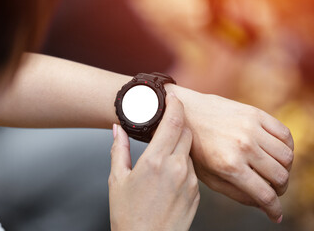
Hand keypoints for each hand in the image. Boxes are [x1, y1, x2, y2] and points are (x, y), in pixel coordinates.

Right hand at [109, 93, 199, 230]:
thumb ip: (118, 150)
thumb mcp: (117, 180)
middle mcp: (177, 167)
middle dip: (179, 122)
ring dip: (181, 143)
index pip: (174, 122)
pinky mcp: (197, 192)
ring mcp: (190, 180)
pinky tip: (170, 171)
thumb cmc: (128, 215)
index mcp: (156, 161)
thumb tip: (117, 130)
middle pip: (187, 132)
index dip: (175, 105)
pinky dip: (183, 162)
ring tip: (166, 149)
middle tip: (168, 119)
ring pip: (191, 150)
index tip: (173, 97)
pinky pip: (193, 169)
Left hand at [166, 85, 293, 222]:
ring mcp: (251, 128)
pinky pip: (285, 134)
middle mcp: (244, 147)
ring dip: (285, 169)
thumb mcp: (209, 177)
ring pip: (287, 156)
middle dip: (280, 190)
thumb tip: (263, 205)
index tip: (276, 215)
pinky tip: (277, 152)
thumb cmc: (195, 149)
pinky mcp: (255, 114)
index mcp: (229, 166)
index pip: (265, 194)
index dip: (274, 209)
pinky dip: (288, 147)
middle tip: (274, 190)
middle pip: (280, 176)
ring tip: (274, 171)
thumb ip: (236, 193)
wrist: (186, 114)